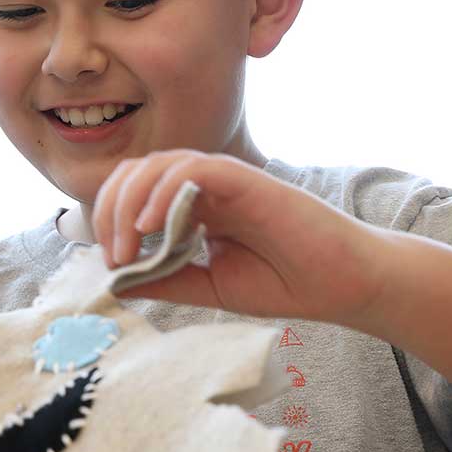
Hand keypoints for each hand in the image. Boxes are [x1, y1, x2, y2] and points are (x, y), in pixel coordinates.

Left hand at [92, 150, 384, 325]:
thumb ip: (165, 279)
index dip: (111, 220)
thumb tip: (114, 282)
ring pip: (158, 164)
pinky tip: (155, 226)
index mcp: (193, 207)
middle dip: (111, 210)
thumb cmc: (285, 281)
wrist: (340, 283)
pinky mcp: (246, 178)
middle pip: (136, 172)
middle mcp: (203, 187)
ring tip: (128, 246)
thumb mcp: (210, 287)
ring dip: (131, 203)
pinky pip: (193, 168)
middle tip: (115, 255)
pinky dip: (165, 190)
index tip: (111, 264)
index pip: (134, 193)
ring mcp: (224, 179)